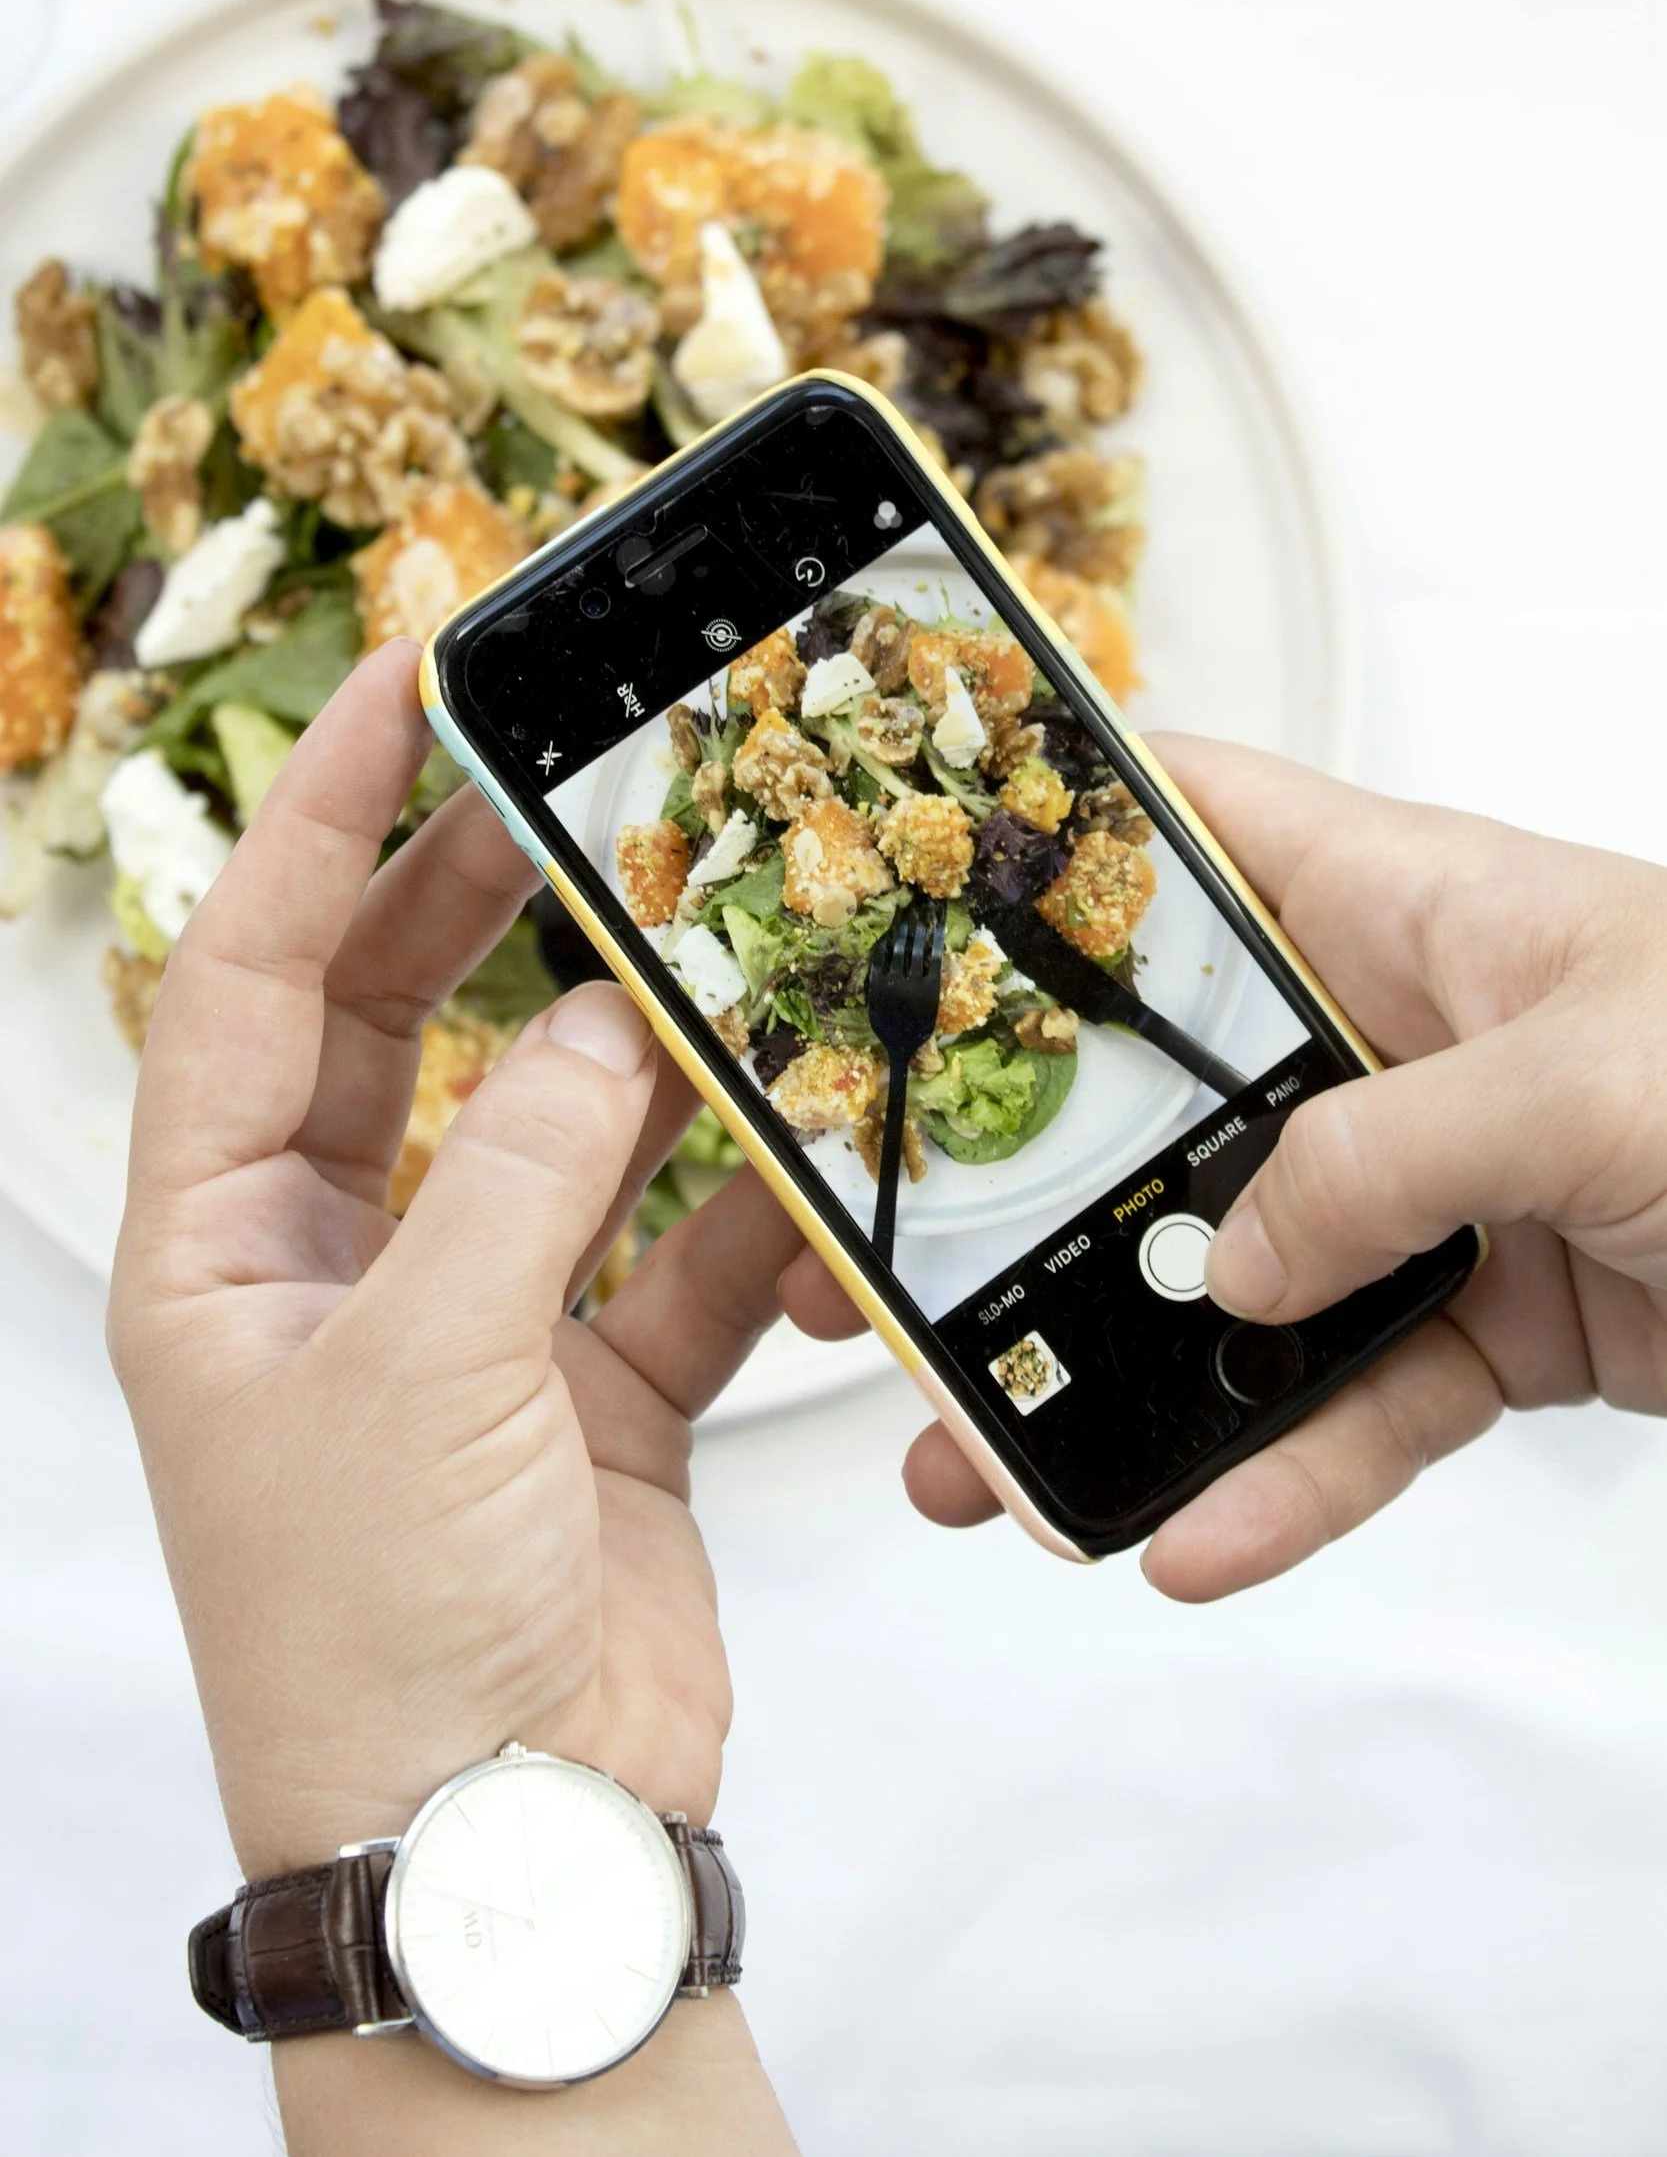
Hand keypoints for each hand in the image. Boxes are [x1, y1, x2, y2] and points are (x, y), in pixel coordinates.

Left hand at [109, 640, 801, 1878]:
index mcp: (220, 1248)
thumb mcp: (422, 1369)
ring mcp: (474, 1323)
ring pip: (560, 1130)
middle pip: (397, 1024)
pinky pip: (676, 1256)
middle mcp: (336, 1267)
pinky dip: (741, 1213)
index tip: (408, 687)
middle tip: (574, 784)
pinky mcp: (597, 1390)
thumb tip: (603, 1018)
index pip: (244, 977)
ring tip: (720, 948)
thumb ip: (523, 1172)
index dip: (320, 823)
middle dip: (478, 903)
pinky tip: (804, 1162)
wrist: (504, 1846)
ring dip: (640, 1055)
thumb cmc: (378, 1632)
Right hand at [779, 735, 1666, 1599]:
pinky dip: (1280, 1481)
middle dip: (1021, 1186)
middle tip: (879, 1263)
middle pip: (1163, 1105)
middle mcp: (1393, 1041)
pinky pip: (1355, 1411)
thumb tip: (1241, 1262)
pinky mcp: (1490, 1324)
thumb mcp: (1593, 1078)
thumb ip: (1387, 1156)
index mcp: (1403, 908)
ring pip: (1237, 1284)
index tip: (903, 918)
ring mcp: (1435, 1191)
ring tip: (992, 1465)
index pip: (1186, 835)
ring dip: (1118, 1377)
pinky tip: (1198, 1541)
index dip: (1045, 852)